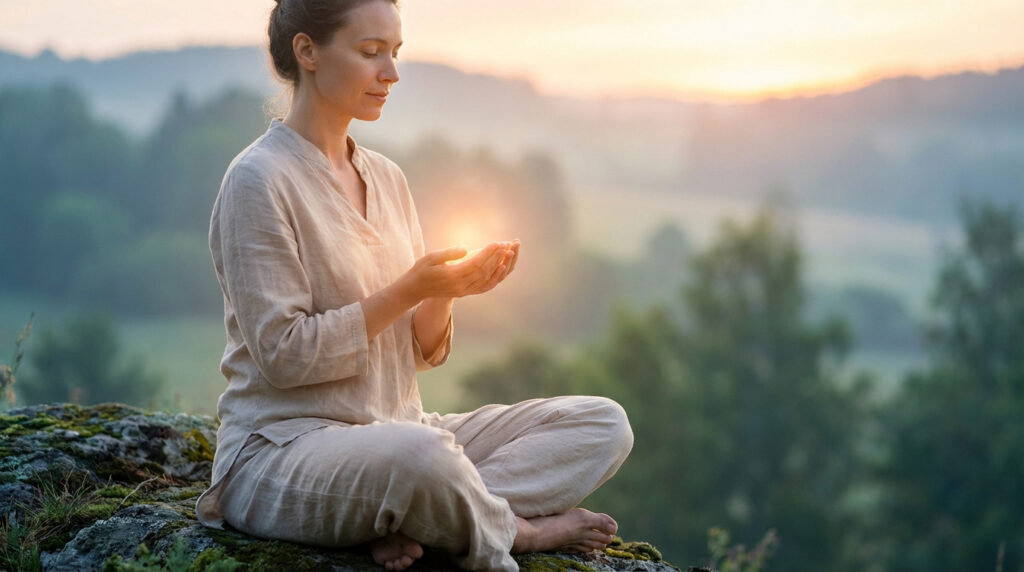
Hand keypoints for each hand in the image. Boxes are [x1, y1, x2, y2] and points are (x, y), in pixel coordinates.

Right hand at [405, 240, 519, 299]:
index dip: (488, 253)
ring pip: (487, 280)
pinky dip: (496, 277)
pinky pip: (485, 287)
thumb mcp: (431, 257)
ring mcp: (464, 291)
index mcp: (452, 276)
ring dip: (500, 266)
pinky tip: (503, 267)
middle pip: (484, 272)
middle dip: (497, 257)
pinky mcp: (466, 292)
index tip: (497, 242)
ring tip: (509, 253)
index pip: (475, 264)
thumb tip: (466, 249)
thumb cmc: (422, 269)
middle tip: (507, 245)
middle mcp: (460, 286)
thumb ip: (449, 253)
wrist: (415, 289)